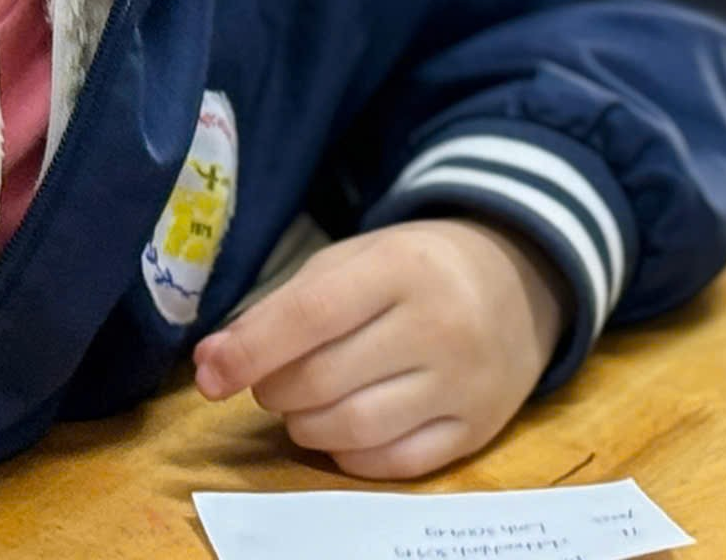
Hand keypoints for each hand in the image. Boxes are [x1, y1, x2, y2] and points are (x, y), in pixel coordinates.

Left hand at [192, 217, 570, 479]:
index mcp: (402, 266)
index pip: (312, 315)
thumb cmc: (415, 268)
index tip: (208, 376)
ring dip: (305, 426)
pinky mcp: (478, 430)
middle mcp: (441, 324)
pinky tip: (344, 430)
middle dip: (276, 389)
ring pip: (353, 430)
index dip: (251, 350)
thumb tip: (211, 364)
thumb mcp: (353, 261)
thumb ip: (282, 308)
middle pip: (324, 381)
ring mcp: (465, 383)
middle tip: (274, 379)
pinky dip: (349, 455)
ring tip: (304, 404)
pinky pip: (392, 464)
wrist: (517, 282)